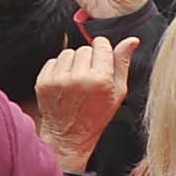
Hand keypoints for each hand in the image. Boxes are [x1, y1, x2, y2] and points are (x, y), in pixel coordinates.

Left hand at [34, 36, 134, 171]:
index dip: (103, 50)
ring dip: (73, 63)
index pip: (101, 44)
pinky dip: (59, 69)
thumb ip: (123, 63)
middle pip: (85, 48)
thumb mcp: (118, 92)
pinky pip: (53, 61)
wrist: (69, 135)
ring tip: (77, 80)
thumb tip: (131, 40)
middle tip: (90, 78)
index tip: (102, 60)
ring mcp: (59, 80)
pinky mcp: (43, 82)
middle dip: (89, 59)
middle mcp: (78, 78)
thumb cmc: (96, 115)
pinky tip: (65, 85)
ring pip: (68, 53)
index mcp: (100, 80)